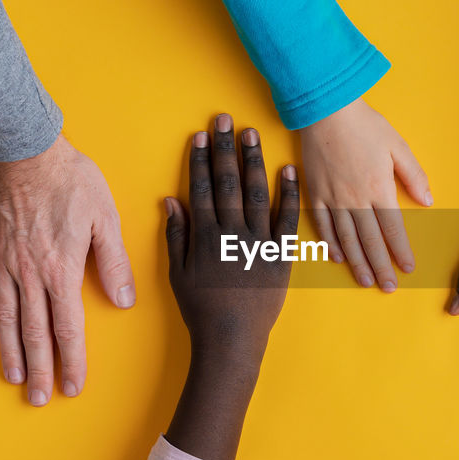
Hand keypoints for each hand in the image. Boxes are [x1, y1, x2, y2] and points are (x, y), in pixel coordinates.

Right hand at [0, 134, 133, 405]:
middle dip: (39, 370)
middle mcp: (29, 273)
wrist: (24, 147)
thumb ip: (113, 262)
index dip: (72, 361)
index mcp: (61, 270)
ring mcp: (0, 260)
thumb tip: (124, 301)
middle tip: (38, 399)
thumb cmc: (70, 179)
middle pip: (35, 332)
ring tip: (13, 377)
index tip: (72, 387)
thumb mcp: (105, 217)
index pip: (68, 327)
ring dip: (9, 350)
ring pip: (5, 316)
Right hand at [164, 114, 298, 459]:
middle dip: (225, 148)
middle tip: (226, 119)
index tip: (201, 135)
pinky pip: (287, 219)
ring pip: (256, 193)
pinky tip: (289, 170)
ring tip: (252, 134)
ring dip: (253, 161)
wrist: (232, 340)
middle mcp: (232, 234)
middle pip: (227, 182)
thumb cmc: (201, 309)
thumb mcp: (178, 273)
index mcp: (205, 236)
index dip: (199, 159)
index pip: (200, 188)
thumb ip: (176, 234)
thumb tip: (170, 200)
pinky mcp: (282, 256)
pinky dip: (289, 193)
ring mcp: (259, 243)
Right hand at [300, 98, 430, 291]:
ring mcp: (333, 198)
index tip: (408, 268)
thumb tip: (428, 200)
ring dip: (357, 262)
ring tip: (365, 281)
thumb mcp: (397, 145)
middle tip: (388, 287)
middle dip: (381, 267)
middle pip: (370, 241)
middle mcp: (355, 199)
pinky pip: (322, 224)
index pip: (393, 229)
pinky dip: (330, 243)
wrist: (325, 109)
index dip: (401, 251)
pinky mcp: (315, 192)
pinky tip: (338, 257)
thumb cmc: (364, 124)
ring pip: (347, 238)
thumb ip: (413, 175)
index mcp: (378, 188)